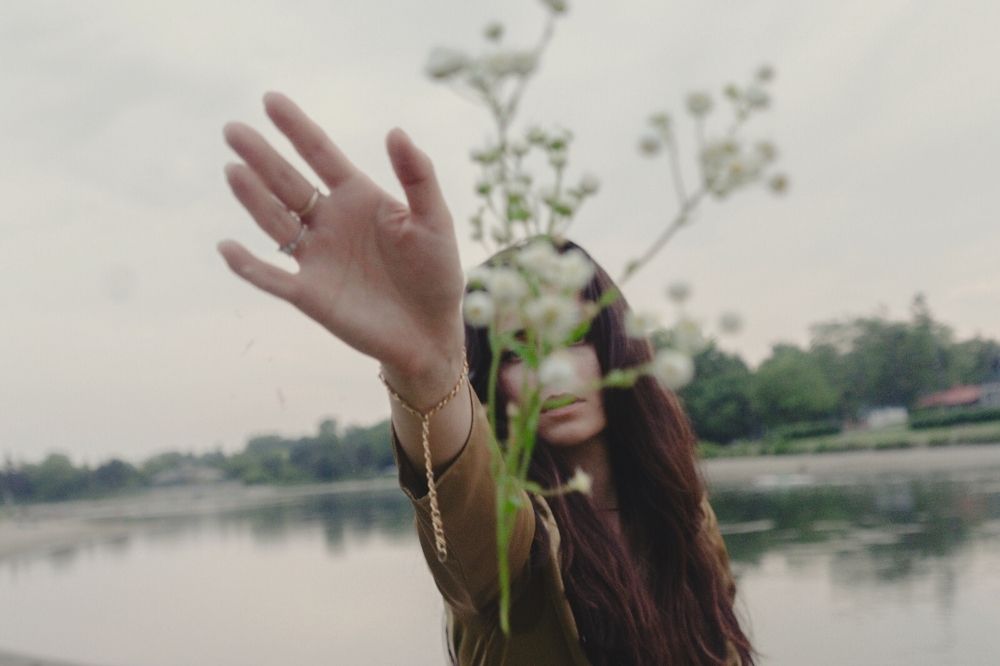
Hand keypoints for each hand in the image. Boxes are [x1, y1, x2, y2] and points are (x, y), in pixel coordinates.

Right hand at [218, 93, 466, 380]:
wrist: (431, 333)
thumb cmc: (437, 273)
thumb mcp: (435, 221)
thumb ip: (418, 178)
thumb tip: (395, 131)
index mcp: (358, 198)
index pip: (320, 154)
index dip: (296, 128)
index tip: (270, 99)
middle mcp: (330, 222)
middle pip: (288, 183)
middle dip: (261, 156)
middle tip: (233, 129)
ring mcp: (316, 258)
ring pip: (275, 222)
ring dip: (253, 198)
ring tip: (233, 170)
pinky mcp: (310, 295)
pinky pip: (271, 278)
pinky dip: (248, 266)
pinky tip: (227, 247)